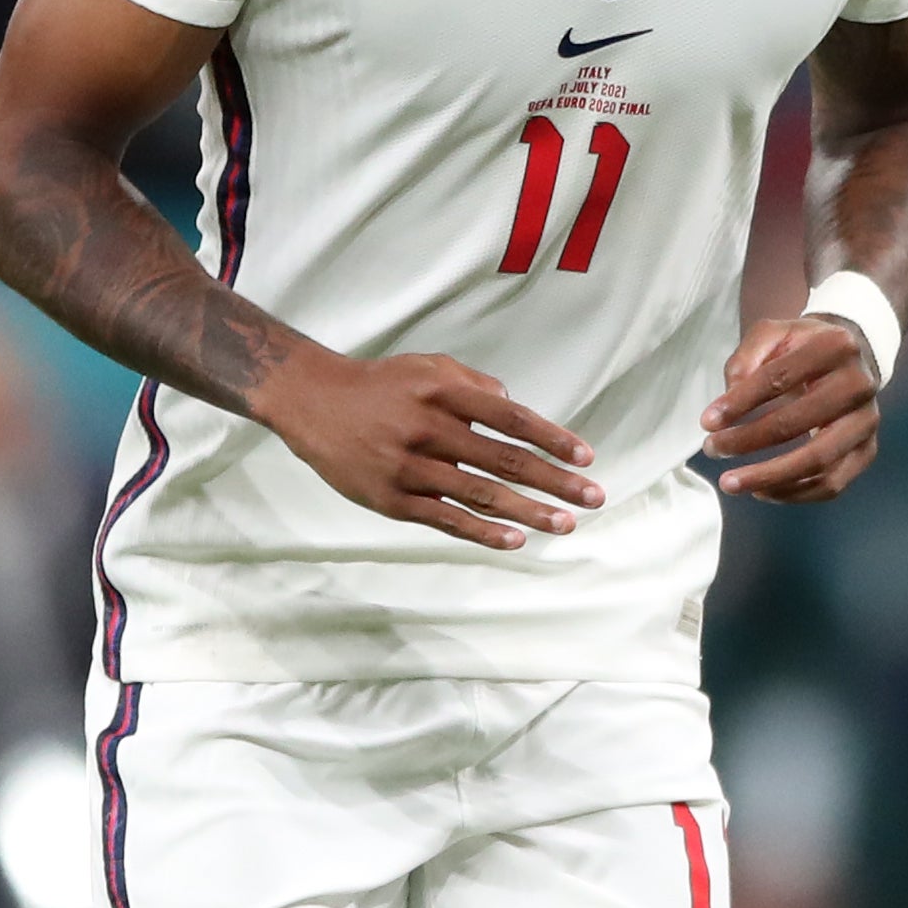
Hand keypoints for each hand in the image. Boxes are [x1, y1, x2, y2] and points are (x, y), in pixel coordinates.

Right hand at [251, 348, 600, 548]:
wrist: (313, 402)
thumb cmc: (381, 385)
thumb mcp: (427, 367)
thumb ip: (474, 384)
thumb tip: (516, 407)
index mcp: (443, 392)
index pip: (511, 420)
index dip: (553, 439)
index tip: (587, 458)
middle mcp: (429, 428)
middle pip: (505, 461)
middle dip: (555, 482)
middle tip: (594, 498)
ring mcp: (409, 467)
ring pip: (481, 494)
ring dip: (529, 512)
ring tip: (565, 524)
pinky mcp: (392, 498)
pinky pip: (446, 519)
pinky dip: (483, 531)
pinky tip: (516, 540)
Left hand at [703, 312, 878, 500]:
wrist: (853, 358)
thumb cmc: (806, 347)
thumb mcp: (773, 334)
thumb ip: (746, 358)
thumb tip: (728, 403)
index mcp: (835, 346)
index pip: (779, 377)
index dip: (740, 402)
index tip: (707, 421)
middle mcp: (859, 385)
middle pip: (798, 422)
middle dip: (748, 441)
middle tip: (712, 449)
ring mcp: (867, 422)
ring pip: (818, 461)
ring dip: (769, 477)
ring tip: (732, 482)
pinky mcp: (867, 451)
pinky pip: (831, 484)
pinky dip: (793, 493)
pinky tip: (762, 489)